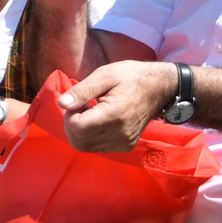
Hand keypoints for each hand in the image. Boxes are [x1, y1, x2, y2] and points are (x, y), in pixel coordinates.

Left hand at [57, 61, 177, 151]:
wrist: (160, 88)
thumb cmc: (131, 76)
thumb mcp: (105, 75)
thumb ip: (82, 91)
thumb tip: (61, 104)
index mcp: (114, 115)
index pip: (77, 127)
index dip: (70, 114)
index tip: (79, 101)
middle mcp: (120, 134)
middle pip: (78, 141)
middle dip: (72, 124)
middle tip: (82, 106)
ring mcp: (124, 143)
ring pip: (86, 147)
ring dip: (81, 131)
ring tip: (92, 111)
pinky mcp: (126, 146)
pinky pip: (98, 147)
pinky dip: (92, 136)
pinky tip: (100, 120)